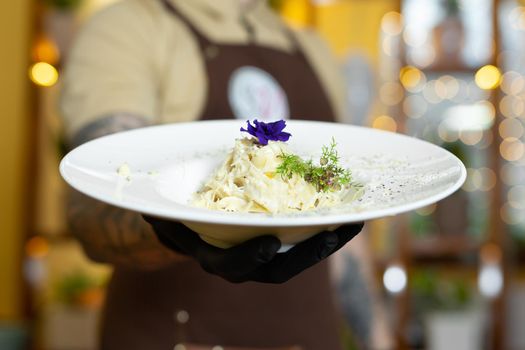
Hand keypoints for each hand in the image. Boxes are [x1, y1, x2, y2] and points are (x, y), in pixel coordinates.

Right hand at [143, 216, 363, 283]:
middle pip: (279, 268)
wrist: (196, 221)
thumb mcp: (165, 212)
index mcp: (215, 258)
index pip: (231, 266)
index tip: (268, 243)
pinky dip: (326, 227)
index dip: (249, 258)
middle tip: (329, 237)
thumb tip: (147, 207)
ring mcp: (265, 252)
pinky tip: (348, 211)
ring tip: (353, 223)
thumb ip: (161, 213)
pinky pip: (306, 238)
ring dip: (327, 242)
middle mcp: (244, 262)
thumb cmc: (180, 214)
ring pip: (299, 256)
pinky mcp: (281, 240)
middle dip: (306, 255)